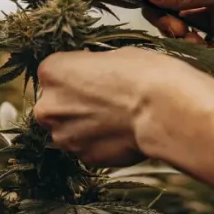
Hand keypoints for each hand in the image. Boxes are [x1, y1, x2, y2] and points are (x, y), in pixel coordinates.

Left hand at [33, 47, 204, 166]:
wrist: (164, 111)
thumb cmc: (144, 77)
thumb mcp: (113, 55)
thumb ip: (90, 69)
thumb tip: (93, 77)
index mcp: (51, 72)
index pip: (54, 72)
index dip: (76, 75)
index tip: (94, 78)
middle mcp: (49, 106)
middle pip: (55, 105)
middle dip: (75, 104)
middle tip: (105, 101)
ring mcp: (64, 136)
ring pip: (69, 130)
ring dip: (86, 126)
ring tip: (117, 119)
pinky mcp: (84, 158)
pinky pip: (87, 148)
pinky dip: (100, 143)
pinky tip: (121, 134)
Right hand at [144, 0, 213, 51]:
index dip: (161, 9)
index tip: (177, 27)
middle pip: (162, 10)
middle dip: (176, 29)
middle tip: (192, 41)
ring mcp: (202, 4)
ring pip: (177, 29)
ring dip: (194, 42)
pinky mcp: (212, 24)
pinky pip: (195, 39)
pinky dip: (209, 48)